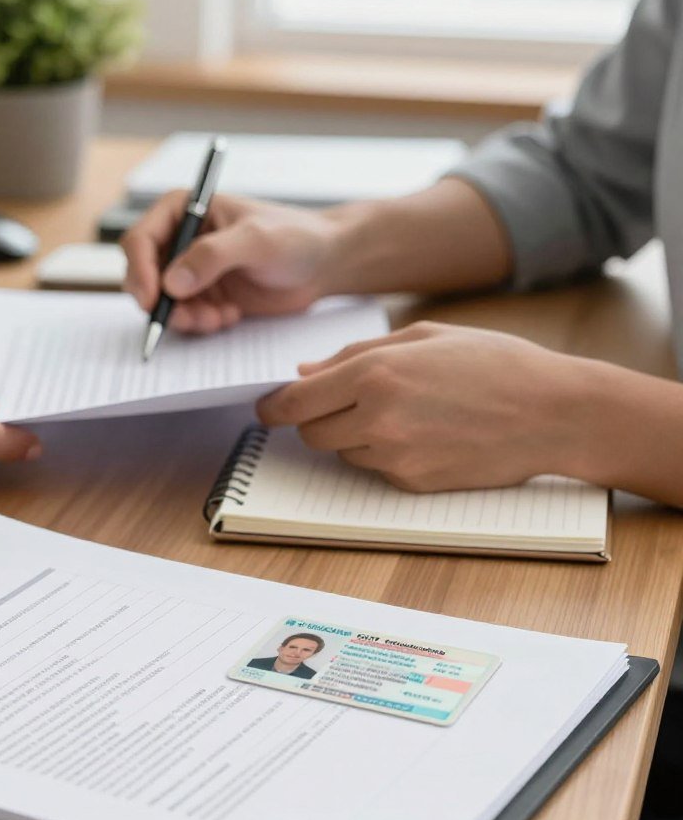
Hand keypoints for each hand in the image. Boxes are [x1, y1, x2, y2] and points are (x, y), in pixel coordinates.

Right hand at [122, 191, 345, 333]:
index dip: (140, 271)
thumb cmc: (294, 237)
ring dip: (185, 317)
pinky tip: (230, 316)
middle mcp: (180, 240)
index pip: (140, 240)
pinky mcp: (205, 296)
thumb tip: (171, 283)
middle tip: (191, 318)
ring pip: (163, 303)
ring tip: (219, 318)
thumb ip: (212, 256)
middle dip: (163, 303)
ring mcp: (191, 271)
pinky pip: (186, 317)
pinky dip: (201, 324)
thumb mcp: (255, 240)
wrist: (323, 263)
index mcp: (183, 210)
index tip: (153, 299)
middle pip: (144, 276)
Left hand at [257, 322, 585, 491]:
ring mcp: (395, 456)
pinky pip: (377, 469)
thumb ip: (355, 355)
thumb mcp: (423, 337)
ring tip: (404, 412)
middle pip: (311, 433)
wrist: (553, 412)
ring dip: (353, 435)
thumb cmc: (494, 363)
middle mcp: (377, 419)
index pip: (295, 401)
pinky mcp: (413, 483)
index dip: (274, 406)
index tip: (267, 408)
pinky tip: (425, 434)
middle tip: (342, 403)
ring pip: (344, 452)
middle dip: (316, 419)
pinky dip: (385, 454)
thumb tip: (304, 374)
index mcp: (374, 374)